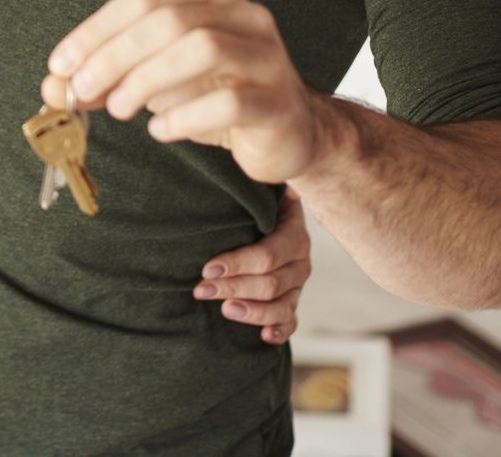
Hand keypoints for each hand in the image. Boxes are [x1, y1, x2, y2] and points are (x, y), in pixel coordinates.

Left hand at [42, 0, 331, 184]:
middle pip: (168, 20)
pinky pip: (228, 101)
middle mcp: (245, 16)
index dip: (95, 30)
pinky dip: (184, 116)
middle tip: (83, 91)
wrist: (291, 134)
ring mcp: (268, 57)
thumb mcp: (156, 82)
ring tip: (119, 109)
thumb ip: (105, 79)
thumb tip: (52, 88)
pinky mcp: (279, 102)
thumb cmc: (217, 96)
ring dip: (146, 80)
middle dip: (114, 55)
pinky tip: (161, 130)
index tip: (60, 65)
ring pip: (201, 49)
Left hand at [196, 187, 312, 344]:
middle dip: (234, 286)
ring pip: (282, 305)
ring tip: (225, 310)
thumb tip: (232, 163)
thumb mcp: (255, 187)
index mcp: (293, 232)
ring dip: (254, 312)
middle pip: (271, 282)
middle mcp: (300, 260)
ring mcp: (297, 283)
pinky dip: (279, 330)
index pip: (269, 254)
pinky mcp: (291, 300)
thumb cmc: (251, 198)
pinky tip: (264, 337)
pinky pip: (292, 320)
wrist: (271, 209)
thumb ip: (248, 183)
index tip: (206, 268)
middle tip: (201, 289)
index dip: (238, 264)